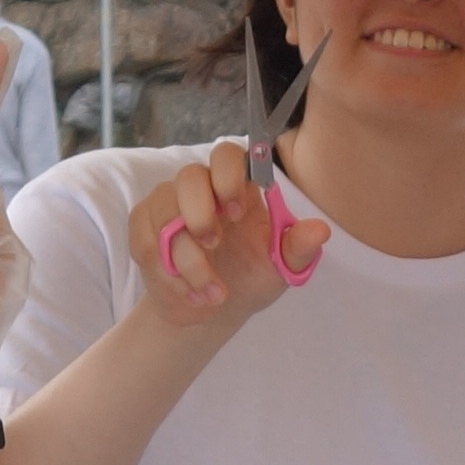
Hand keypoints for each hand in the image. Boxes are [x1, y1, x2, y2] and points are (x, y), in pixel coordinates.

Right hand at [129, 136, 324, 340]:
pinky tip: (188, 292)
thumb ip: (298, 248)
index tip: (238, 211)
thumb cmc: (251, 276)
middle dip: (200, 213)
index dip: (228, 175)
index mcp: (237, 187)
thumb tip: (320, 230)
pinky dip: (168, 274)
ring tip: (213, 294)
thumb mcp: (281, 268)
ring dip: (189, 262)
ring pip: (165, 217)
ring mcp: (167, 204)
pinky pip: (145, 241)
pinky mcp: (143, 227)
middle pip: (188, 177)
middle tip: (214, 245)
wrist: (213, 309)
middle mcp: (200, 188)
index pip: (228, 155)